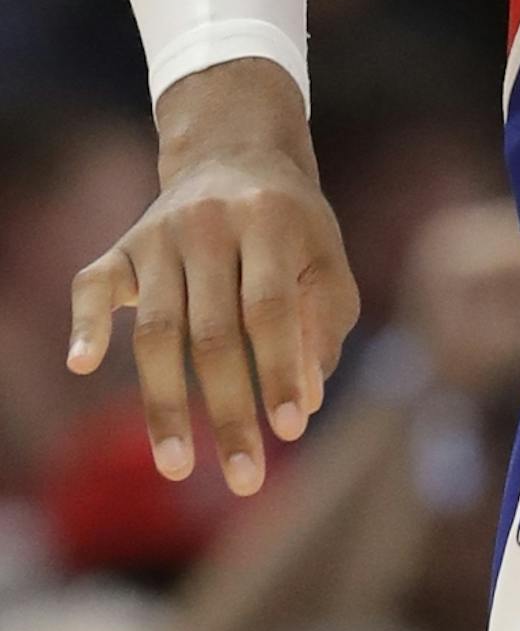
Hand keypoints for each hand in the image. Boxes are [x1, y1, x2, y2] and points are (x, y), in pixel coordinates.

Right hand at [66, 63, 359, 495]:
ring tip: (179, 466)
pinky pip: (93, 287)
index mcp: (271, 223)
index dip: (278, 370)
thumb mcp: (326, 261)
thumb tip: (302, 405)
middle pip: (212, 333)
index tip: (289, 431)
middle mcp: (211, 225)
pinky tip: (82, 366)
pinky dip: (85, 324)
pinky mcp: (121, 246)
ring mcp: (158, 236)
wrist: (236, 153)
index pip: (272, 309)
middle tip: (245, 478)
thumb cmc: (293, 227)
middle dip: (227, 411)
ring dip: (164, 405)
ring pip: (156, 330)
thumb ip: (322, 328)